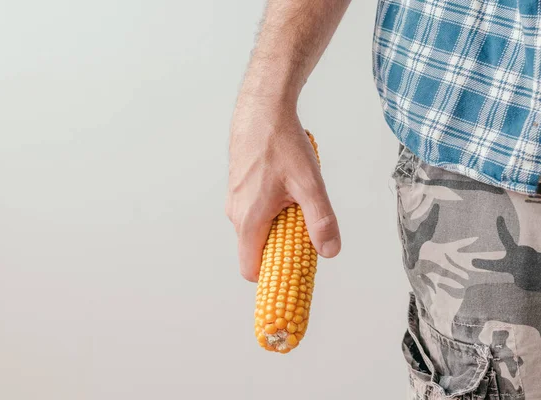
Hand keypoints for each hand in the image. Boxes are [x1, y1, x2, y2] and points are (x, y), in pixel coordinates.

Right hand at [226, 95, 340, 281]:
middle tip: (304, 230)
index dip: (272, 277)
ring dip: (276, 226)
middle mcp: (236, 214)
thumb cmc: (281, 144)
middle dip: (280, 248)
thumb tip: (329, 252)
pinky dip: (269, 209)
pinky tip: (284, 187)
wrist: (261, 110)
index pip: (251, 270)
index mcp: (250, 220)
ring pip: (255, 228)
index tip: (292, 272)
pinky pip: (253, 210)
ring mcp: (235, 200)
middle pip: (256, 250)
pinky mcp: (238, 187)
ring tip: (295, 201)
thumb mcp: (309, 184)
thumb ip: (320, 221)